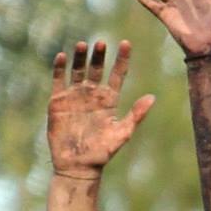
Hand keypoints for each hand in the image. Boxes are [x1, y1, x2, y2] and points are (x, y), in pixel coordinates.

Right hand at [47, 39, 154, 177]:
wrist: (78, 166)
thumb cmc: (102, 152)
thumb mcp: (122, 133)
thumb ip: (136, 115)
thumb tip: (152, 97)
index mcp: (109, 99)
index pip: (117, 74)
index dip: (122, 59)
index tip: (126, 43)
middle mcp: (92, 94)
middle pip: (97, 68)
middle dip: (99, 55)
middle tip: (101, 44)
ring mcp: (75, 96)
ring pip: (78, 70)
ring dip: (80, 57)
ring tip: (82, 45)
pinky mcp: (58, 101)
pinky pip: (59, 80)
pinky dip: (60, 68)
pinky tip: (63, 56)